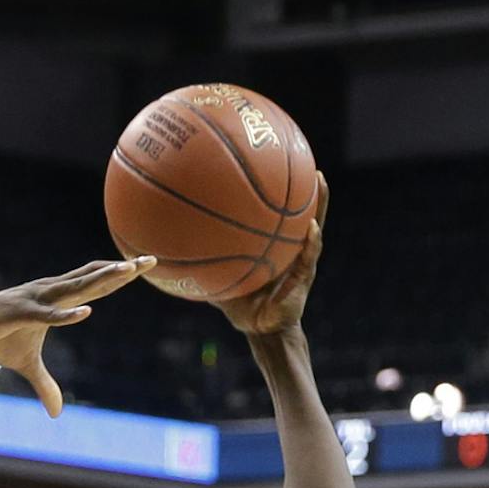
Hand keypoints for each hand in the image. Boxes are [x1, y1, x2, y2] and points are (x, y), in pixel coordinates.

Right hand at [0, 256, 156, 416]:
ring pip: (75, 288)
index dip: (117, 276)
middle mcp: (50, 292)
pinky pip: (48, 314)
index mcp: (56, 298)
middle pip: (92, 279)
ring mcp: (37, 299)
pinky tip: (87, 312)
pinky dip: (66, 314)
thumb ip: (46, 386)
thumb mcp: (27, 366)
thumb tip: (56, 414)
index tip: (142, 265)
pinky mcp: (20, 312)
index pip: (93, 284)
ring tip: (125, 271)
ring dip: (100, 281)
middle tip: (149, 260)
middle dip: (120, 270)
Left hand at [216, 172, 327, 336]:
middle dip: (303, 185)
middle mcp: (289, 247)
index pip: (277, 212)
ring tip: (319, 179)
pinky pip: (309, 256)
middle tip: (301, 158)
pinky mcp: (304, 276)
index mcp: (272, 244)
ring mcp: (300, 259)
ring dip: (319, 203)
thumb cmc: (241, 305)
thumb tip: (169, 251)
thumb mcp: (219, 280)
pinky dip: (311, 242)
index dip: (278, 189)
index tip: (275, 161)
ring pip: (313, 225)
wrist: (261, 329)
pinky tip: (312, 228)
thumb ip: (202, 263)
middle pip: (300, 210)